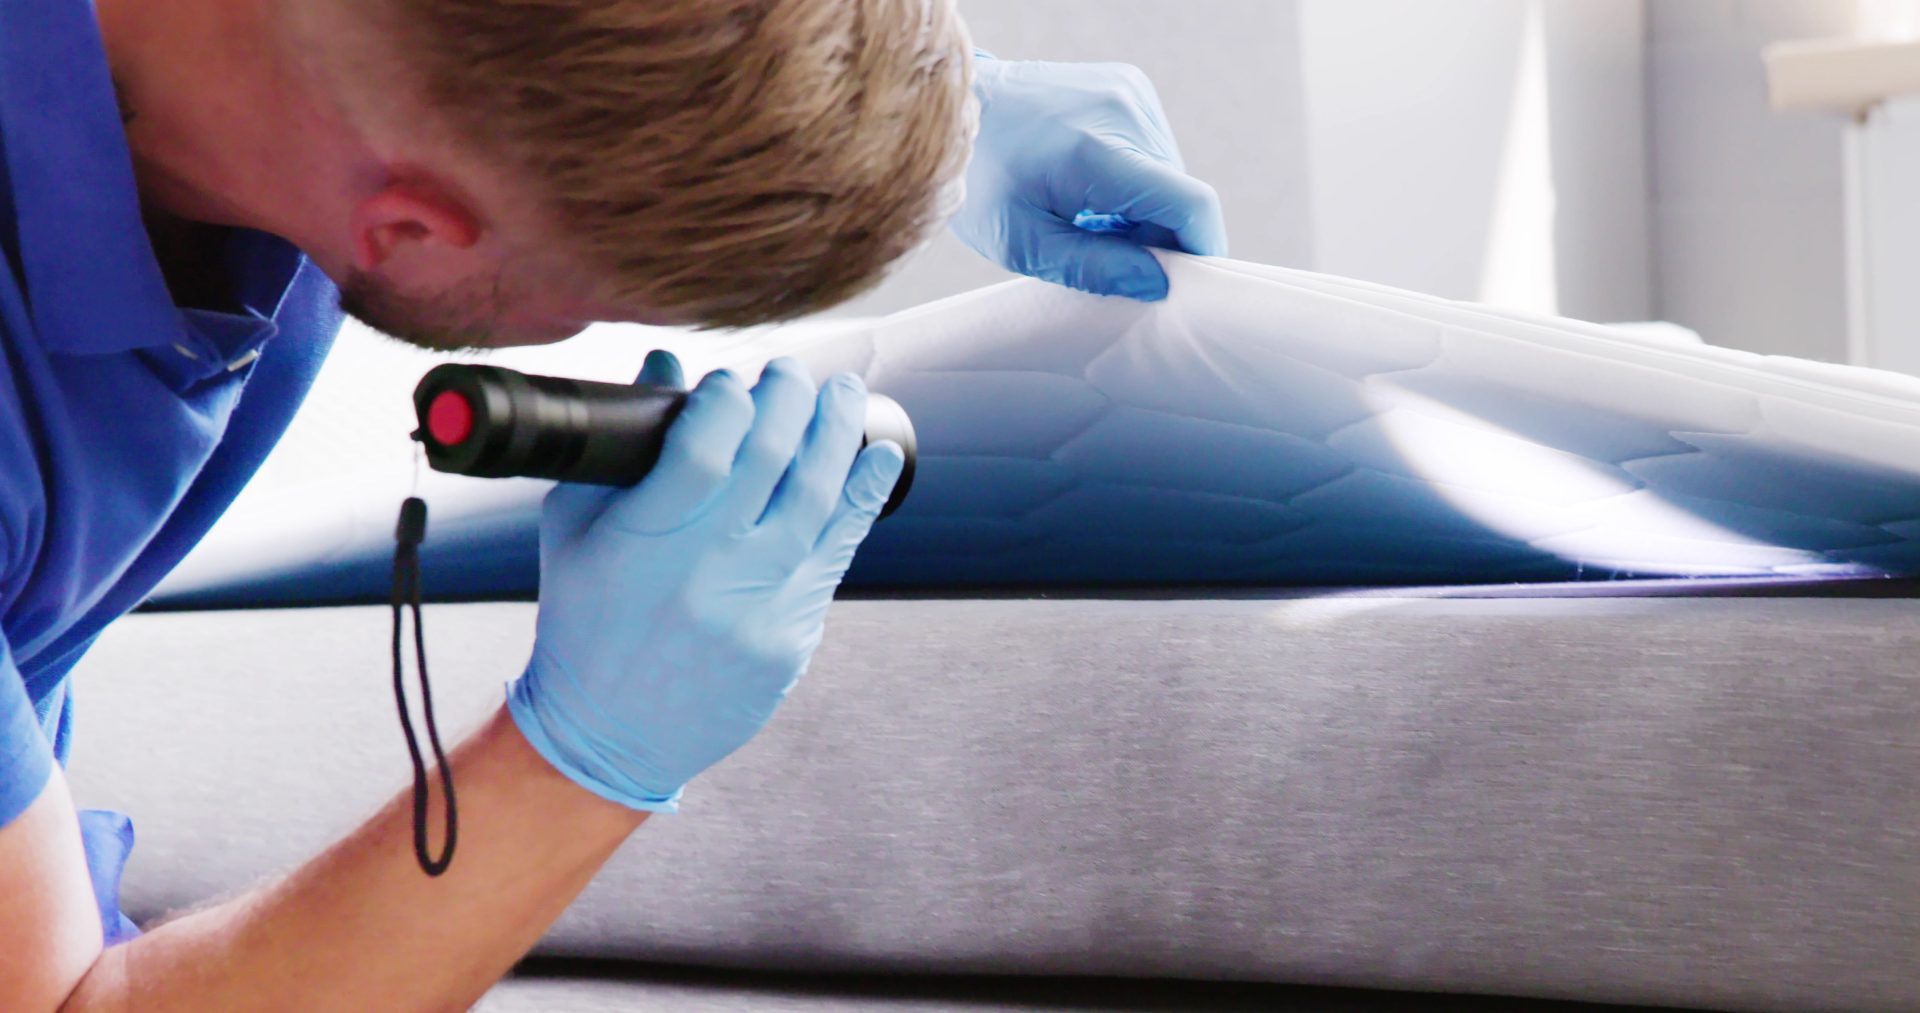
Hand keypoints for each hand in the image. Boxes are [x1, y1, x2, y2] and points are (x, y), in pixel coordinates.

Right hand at [507, 352, 904, 810]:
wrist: (609, 733)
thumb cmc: (586, 621)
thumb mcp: (574, 528)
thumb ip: (620, 446)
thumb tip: (667, 365)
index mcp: (642, 543)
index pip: (705, 449)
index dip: (729, 401)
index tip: (733, 380)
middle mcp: (705, 574)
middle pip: (771, 462)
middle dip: (790, 400)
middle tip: (793, 374)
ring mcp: (756, 608)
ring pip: (819, 499)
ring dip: (838, 434)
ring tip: (844, 393)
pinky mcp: (792, 636)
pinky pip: (838, 551)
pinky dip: (864, 495)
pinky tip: (877, 454)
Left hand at [953, 56, 1228, 301]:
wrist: (954, 108)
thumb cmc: (980, 177)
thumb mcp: (1024, 242)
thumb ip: (1094, 269)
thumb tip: (1158, 284)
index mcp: (1100, 152)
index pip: (1191, 205)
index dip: (1200, 252)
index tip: (1183, 285)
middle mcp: (1125, 110)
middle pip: (1178, 197)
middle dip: (1154, 237)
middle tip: (1100, 251)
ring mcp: (1129, 91)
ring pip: (1167, 177)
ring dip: (1141, 210)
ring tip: (1085, 216)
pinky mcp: (1126, 86)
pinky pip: (1151, 150)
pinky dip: (1131, 180)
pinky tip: (1088, 186)